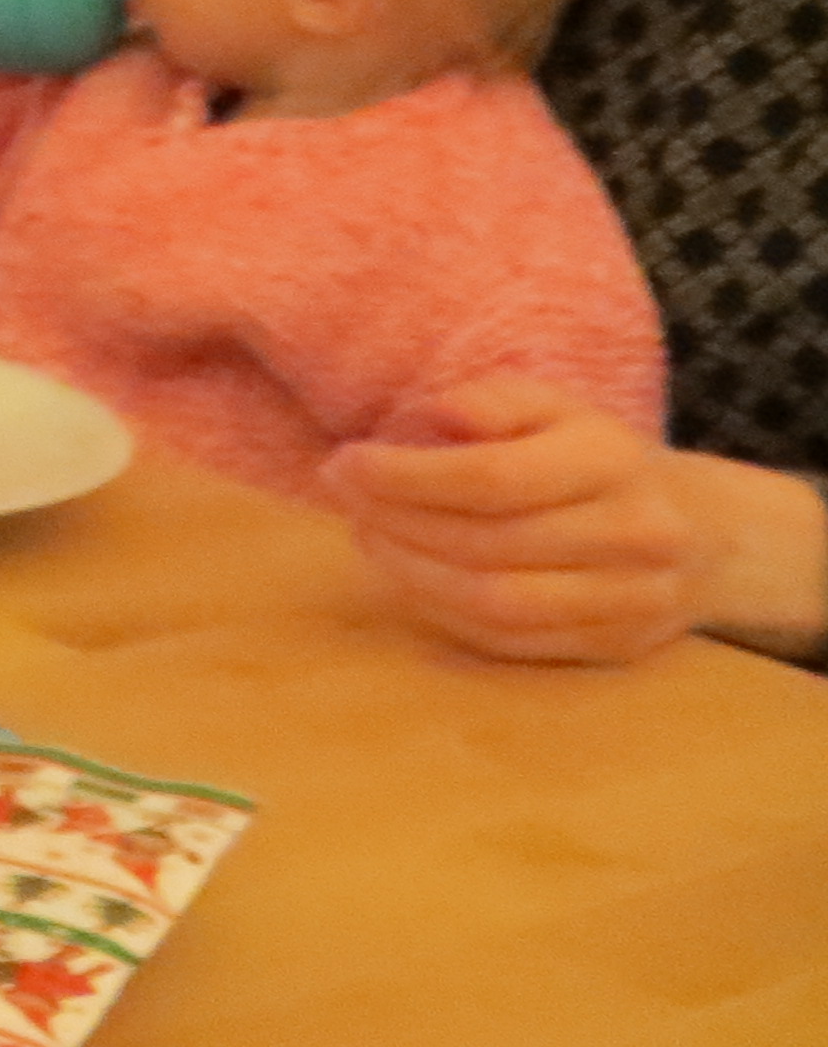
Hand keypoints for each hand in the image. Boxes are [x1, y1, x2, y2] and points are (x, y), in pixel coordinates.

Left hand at [321, 376, 819, 664]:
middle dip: (398, 523)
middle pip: (489, 544)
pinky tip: (409, 576)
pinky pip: (512, 641)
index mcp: (611, 461)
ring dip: (412, 573)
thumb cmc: (595, 457)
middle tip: (346, 499)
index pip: (493, 479)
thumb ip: (491, 401)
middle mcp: (632, 534)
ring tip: (367, 536)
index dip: (406, 476)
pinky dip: (444, 611)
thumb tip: (434, 416)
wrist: (702, 533)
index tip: (343, 464)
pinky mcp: (615, 646)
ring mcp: (630, 599)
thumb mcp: (552, 406)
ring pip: (498, 603)